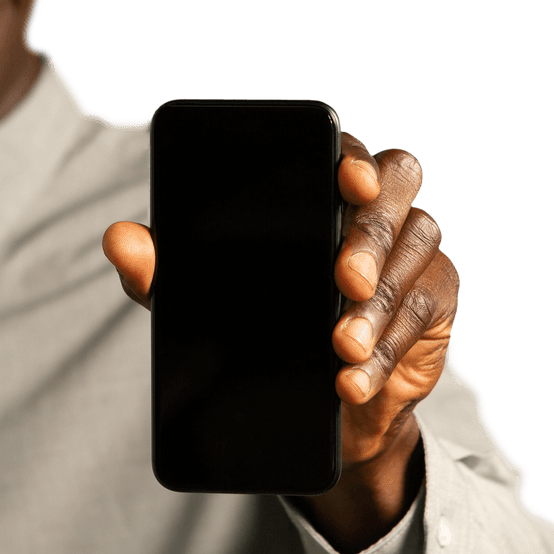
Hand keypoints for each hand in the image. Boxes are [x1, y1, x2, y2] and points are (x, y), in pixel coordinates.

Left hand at [102, 133, 459, 553]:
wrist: (318, 401)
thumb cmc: (261, 327)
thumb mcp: (202, 300)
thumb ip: (162, 269)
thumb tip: (119, 239)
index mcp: (321, 192)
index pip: (344, 152)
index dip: (352, 159)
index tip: (347, 183)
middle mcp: (375, 208)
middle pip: (396, 189)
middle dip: (371, 235)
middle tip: (344, 281)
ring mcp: (412, 251)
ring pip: (414, 253)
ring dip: (378, 306)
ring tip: (342, 348)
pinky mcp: (434, 299)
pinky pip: (423, 313)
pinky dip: (388, 350)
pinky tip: (355, 378)